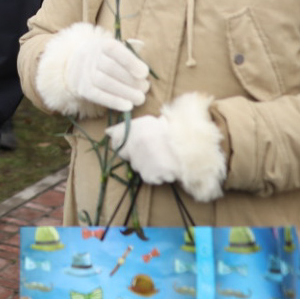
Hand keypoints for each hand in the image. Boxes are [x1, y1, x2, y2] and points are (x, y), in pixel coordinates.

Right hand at [65, 24, 149, 111]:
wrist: (76, 66)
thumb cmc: (105, 58)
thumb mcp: (115, 49)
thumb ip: (129, 49)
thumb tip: (140, 45)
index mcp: (102, 44)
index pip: (114, 50)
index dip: (130, 61)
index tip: (144, 73)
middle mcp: (91, 56)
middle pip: (110, 68)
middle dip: (130, 80)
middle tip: (145, 88)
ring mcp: (84, 72)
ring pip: (104, 82)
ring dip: (125, 92)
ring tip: (140, 98)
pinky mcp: (82, 88)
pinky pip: (97, 95)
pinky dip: (113, 102)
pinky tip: (128, 106)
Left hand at [105, 92, 224, 201]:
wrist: (191, 145)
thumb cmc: (174, 130)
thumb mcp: (151, 121)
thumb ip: (129, 126)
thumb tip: (107, 132)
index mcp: (133, 131)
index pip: (115, 142)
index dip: (124, 143)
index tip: (134, 144)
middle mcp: (133, 147)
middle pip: (127, 156)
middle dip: (137, 155)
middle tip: (153, 150)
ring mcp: (140, 163)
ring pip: (139, 167)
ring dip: (148, 164)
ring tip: (164, 157)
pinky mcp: (150, 176)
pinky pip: (151, 177)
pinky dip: (158, 174)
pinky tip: (167, 166)